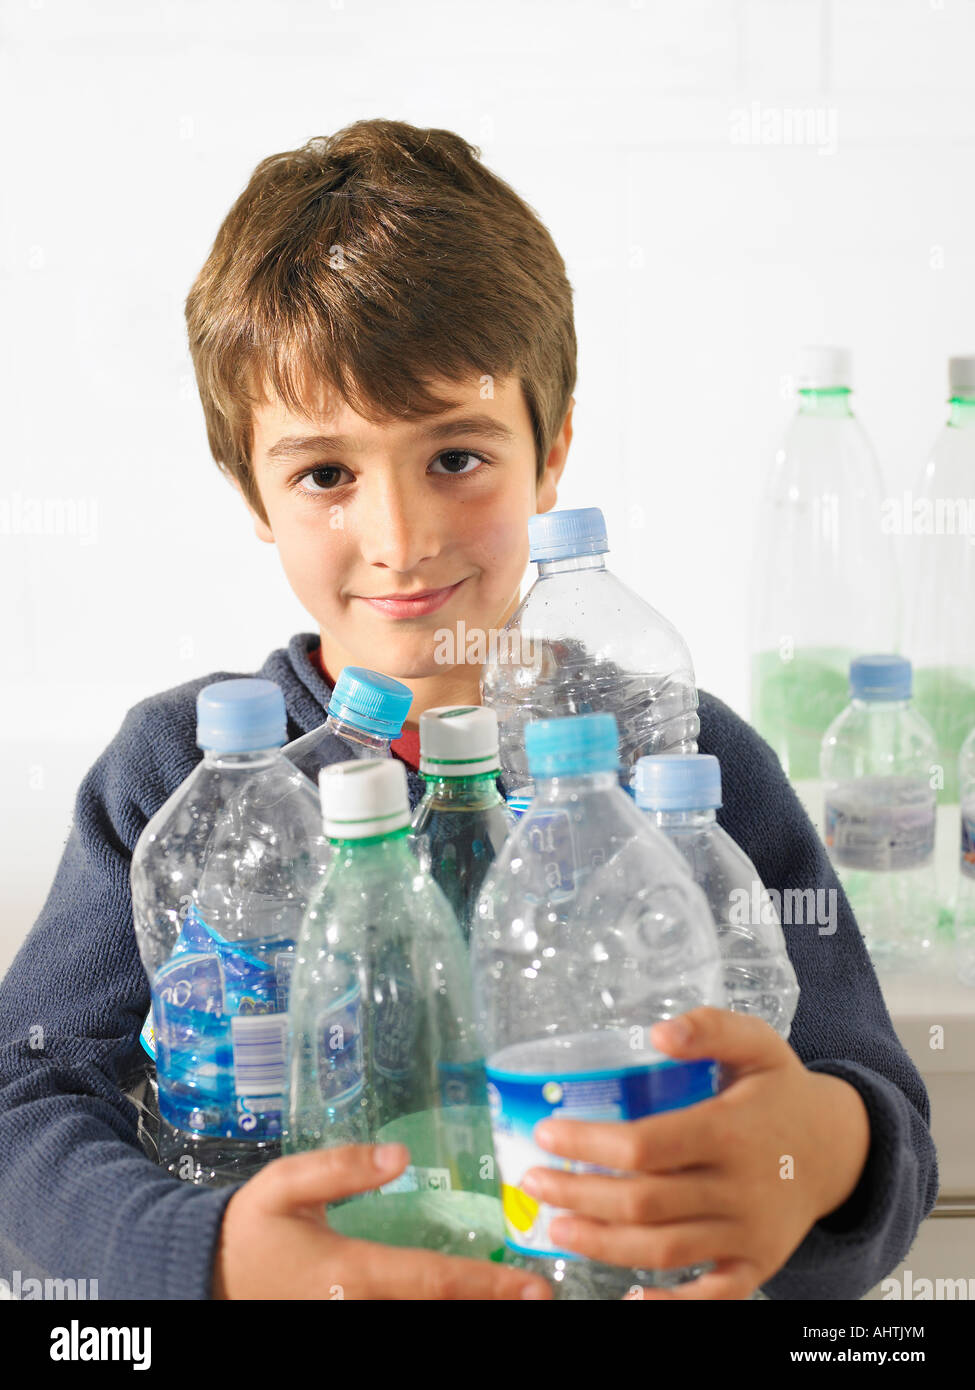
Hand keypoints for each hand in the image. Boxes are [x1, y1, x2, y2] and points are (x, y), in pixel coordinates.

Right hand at [212, 1142, 550, 1299]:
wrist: (201, 1279)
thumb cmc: (248, 1230)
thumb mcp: (286, 1186)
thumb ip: (341, 1167)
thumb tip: (398, 1155)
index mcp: (351, 1272)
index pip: (434, 1281)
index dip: (488, 1287)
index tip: (532, 1286)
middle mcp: (359, 1313)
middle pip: (441, 1317)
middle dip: (492, 1309)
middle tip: (540, 1299)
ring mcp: (353, 1329)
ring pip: (425, 1330)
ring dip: (469, 1316)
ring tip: (514, 1303)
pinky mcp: (345, 1333)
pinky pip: (402, 1331)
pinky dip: (436, 1319)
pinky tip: (464, 1306)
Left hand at [519, 1007, 870, 1299]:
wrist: (841, 1148)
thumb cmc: (782, 1091)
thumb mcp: (758, 1043)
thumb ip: (711, 1027)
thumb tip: (657, 1034)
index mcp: (731, 1131)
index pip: (647, 1145)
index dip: (590, 1144)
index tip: (546, 1134)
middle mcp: (740, 1188)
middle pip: (645, 1202)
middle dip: (580, 1196)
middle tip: (532, 1182)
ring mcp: (749, 1234)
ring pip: (665, 1250)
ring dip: (602, 1244)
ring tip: (556, 1228)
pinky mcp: (757, 1265)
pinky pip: (713, 1298)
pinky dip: (671, 1305)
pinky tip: (627, 1298)